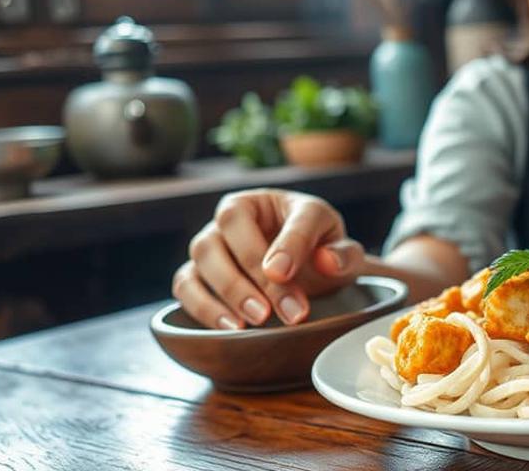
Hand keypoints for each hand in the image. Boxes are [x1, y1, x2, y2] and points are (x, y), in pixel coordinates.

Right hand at [171, 189, 365, 328]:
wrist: (313, 274)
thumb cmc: (322, 252)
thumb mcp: (342, 248)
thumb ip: (343, 254)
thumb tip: (327, 261)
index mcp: (263, 201)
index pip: (257, 212)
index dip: (272, 242)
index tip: (284, 274)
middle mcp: (231, 217)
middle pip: (223, 234)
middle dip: (250, 274)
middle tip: (278, 309)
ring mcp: (211, 244)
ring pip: (202, 256)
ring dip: (227, 291)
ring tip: (257, 320)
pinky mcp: (197, 275)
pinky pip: (185, 286)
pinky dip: (202, 306)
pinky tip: (231, 327)